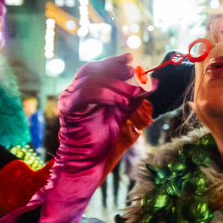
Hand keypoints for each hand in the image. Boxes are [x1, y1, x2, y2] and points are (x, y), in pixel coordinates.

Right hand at [41, 55, 147, 216]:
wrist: (87, 162)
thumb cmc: (101, 140)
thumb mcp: (121, 114)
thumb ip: (133, 99)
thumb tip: (153, 83)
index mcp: (85, 90)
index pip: (97, 68)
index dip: (113, 62)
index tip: (131, 60)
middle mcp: (74, 92)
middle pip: (93, 70)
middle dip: (114, 69)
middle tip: (133, 71)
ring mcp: (69, 99)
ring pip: (92, 80)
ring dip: (115, 85)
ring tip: (132, 95)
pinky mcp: (69, 110)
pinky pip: (86, 94)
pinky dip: (105, 94)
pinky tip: (119, 101)